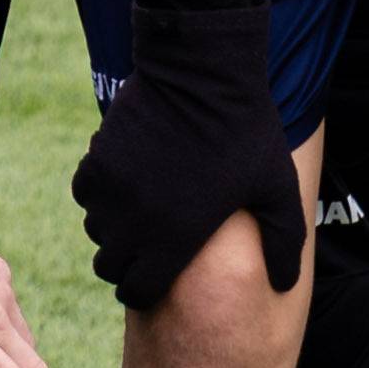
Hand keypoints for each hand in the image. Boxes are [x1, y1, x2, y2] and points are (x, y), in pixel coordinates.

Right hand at [72, 0, 308, 313]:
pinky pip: (84, 195)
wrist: (202, 75)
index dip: (142, 290)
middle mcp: (136, 223)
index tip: (150, 280)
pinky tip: (124, 182)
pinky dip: (98, 195)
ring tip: (137, 212)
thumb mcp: (276, 190)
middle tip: (142, 250)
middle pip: (109, 267)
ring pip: (96, 230)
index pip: (137, 292)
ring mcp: (112, 192)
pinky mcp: (96, 162)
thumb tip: (285, 284)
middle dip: (124, 265)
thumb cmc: (245, 134)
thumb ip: (283, 242)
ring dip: (112, 228)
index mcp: (178, 239)